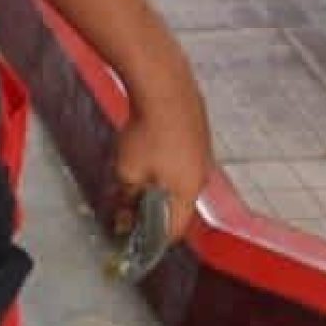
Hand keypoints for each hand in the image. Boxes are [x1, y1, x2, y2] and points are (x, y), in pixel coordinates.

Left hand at [109, 92, 213, 244]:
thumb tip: (123, 215)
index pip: (175, 230)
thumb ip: (127, 198)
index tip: (133, 234)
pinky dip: (165, 160)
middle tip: (127, 200)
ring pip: (179, 179)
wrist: (165, 86)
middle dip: (151, 207)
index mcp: (188, 192)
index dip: (152, 238)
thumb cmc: (148, 131)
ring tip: (134, 169)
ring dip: (158, 181)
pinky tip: (147, 146)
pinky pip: (181, 158)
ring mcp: (203, 153)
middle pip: (177, 204)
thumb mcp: (128, 172)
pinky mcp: (198, 134)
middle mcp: (201, 175)